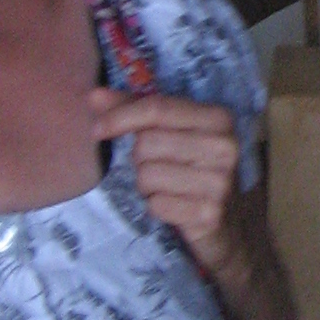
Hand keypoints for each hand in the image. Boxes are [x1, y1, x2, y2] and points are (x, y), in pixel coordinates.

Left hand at [89, 90, 243, 278]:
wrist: (225, 223)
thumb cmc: (191, 169)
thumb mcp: (171, 133)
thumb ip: (134, 111)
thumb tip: (94, 96)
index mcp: (218, 118)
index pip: (158, 108)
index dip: (121, 116)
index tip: (97, 129)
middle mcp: (224, 147)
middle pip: (147, 143)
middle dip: (140, 159)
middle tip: (157, 167)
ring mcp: (220, 182)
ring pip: (147, 175)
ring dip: (146, 185)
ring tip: (166, 187)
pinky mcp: (209, 213)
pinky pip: (156, 205)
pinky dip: (156, 206)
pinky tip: (174, 205)